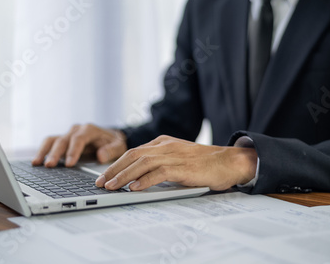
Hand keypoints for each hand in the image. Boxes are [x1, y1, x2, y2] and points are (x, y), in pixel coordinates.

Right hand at [32, 124, 126, 166]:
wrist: (110, 137)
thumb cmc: (114, 142)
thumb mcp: (119, 146)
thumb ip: (111, 150)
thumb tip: (101, 156)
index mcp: (89, 130)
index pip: (78, 139)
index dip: (73, 151)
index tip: (69, 163)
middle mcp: (76, 130)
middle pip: (63, 140)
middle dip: (55, 153)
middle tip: (49, 165)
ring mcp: (67, 135)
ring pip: (52, 140)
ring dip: (44, 151)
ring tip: (37, 163)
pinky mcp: (62, 141)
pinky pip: (49, 144)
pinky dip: (42, 151)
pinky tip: (36, 162)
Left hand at [95, 135, 257, 190]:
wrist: (228, 162)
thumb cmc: (204, 163)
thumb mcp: (177, 158)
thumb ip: (160, 163)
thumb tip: (138, 177)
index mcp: (163, 142)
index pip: (133, 152)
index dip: (116, 164)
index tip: (104, 175)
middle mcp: (165, 146)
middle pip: (132, 155)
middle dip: (113, 169)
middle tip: (100, 182)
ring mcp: (174, 154)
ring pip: (141, 163)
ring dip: (123, 176)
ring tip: (111, 186)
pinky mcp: (182, 166)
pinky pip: (158, 173)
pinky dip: (144, 181)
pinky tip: (133, 188)